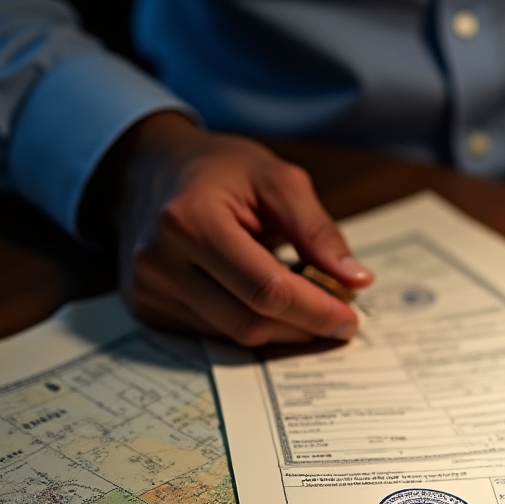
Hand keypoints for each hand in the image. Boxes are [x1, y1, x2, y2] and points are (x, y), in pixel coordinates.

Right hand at [90, 112, 372, 344]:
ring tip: (306, 300)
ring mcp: (150, 290)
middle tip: (340, 314)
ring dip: (282, 328)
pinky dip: (253, 324)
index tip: (351, 317)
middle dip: (304, 325)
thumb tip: (355, 280)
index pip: (266, 290)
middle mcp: (160, 261)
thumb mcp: (277, 180)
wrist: (148, 168)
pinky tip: (267, 301)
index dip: (316, 310)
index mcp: (190, 221)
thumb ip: (317, 231)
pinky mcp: (149, 308)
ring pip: (235, 335)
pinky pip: (215, 335)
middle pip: (251, 322)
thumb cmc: (217, 170)